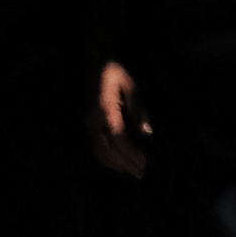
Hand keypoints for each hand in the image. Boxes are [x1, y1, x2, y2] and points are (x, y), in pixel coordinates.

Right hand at [89, 60, 153, 177]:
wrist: (94, 63)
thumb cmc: (115, 72)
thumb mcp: (131, 86)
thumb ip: (138, 108)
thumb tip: (146, 132)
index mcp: (106, 109)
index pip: (118, 137)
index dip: (130, 152)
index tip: (144, 163)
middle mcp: (94, 120)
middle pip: (108, 149)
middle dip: (125, 163)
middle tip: (141, 173)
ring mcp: (89, 123)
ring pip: (100, 150)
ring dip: (116, 163)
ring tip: (132, 171)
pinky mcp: (88, 124)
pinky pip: (95, 146)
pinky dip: (106, 158)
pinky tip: (118, 163)